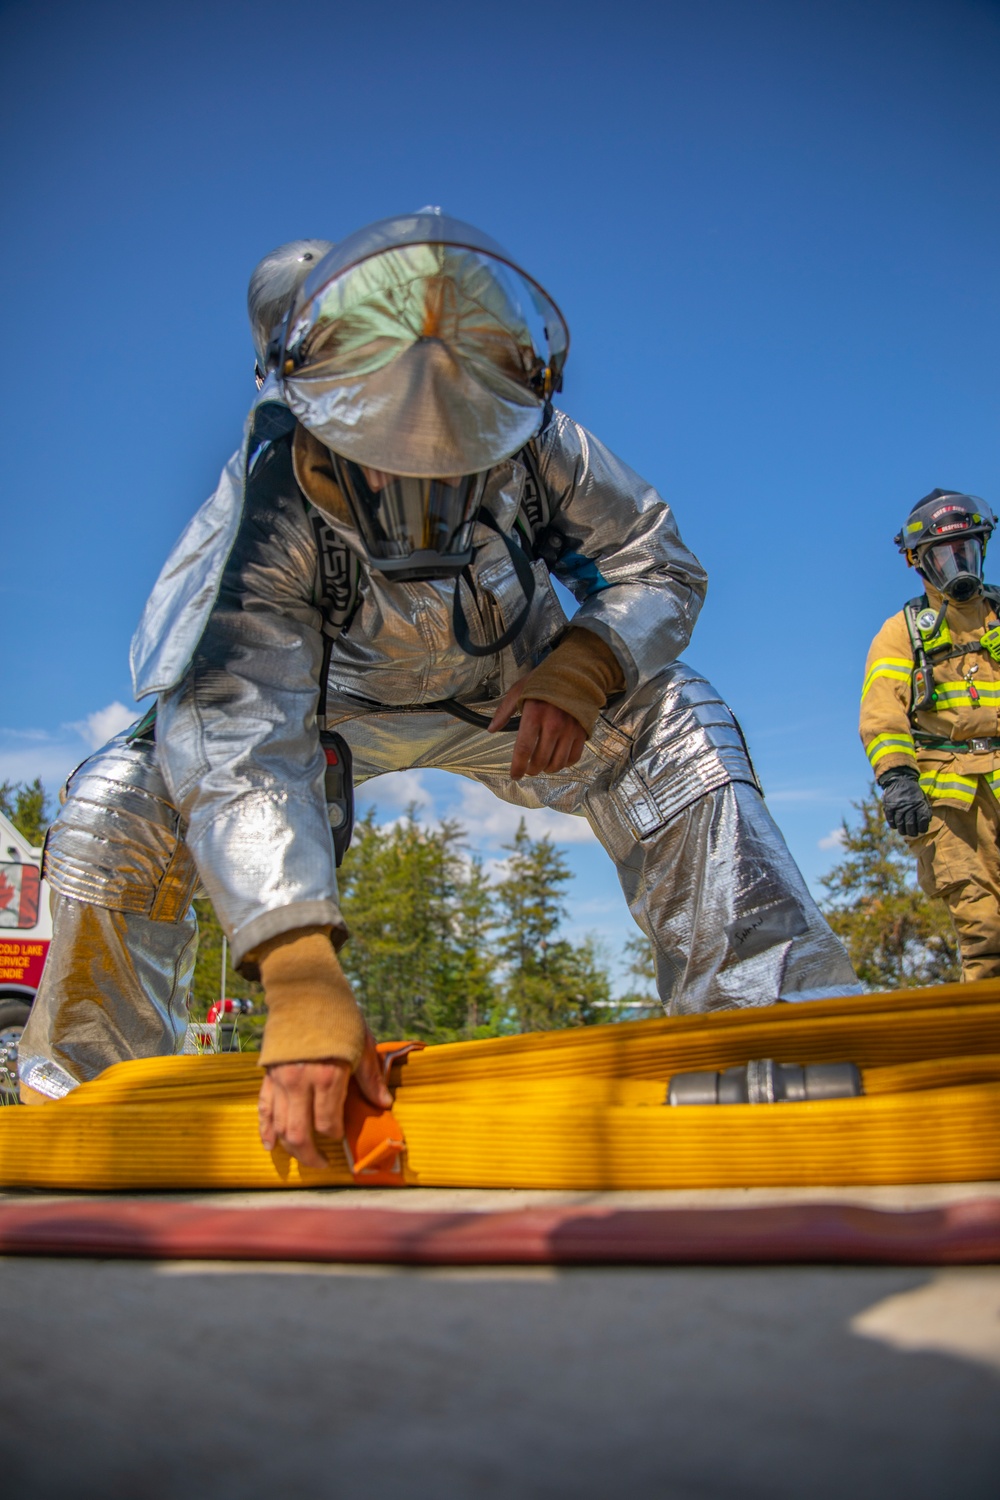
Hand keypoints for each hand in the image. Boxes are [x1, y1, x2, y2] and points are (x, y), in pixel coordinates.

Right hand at [258, 1026, 392, 1168]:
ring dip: (290, 1147)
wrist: (306, 990)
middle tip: (321, 1164)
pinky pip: (264, 1108)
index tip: (341, 1135)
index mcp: (328, 1076)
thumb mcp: (362, 1044)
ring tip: (303, 1157)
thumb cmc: (339, 1016)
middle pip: (298, 1133)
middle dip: (310, 1155)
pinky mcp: (269, 1074)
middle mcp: (300, 1082)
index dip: (335, 1135)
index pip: (327, 1123)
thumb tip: (383, 1104)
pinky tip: (270, 1145)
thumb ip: (370, 1078)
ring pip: (279, 1126)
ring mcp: (281, 1080)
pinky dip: (265, 1129)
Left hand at [488, 687, 587, 780]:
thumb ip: (504, 711)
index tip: (514, 775)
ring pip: (557, 763)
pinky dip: (564, 763)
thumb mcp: (520, 690)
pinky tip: (557, 759)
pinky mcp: (582, 732)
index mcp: (535, 714)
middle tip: (527, 768)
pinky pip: (573, 757)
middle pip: (540, 760)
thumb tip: (491, 729)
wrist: (576, 672)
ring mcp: (570, 729)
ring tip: (541, 765)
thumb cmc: (545, 680)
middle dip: (531, 769)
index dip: (517, 767)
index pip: (523, 749)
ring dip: (547, 769)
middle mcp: (553, 724)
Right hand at [878, 768, 931, 837]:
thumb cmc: (913, 791)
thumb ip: (925, 809)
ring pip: (900, 824)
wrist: (900, 779)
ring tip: (904, 832)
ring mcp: (898, 807)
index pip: (923, 821)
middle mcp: (909, 807)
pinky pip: (891, 820)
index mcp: (920, 804)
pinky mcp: (889, 806)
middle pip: (911, 825)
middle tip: (912, 833)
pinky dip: (893, 825)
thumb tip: (926, 822)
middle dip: (913, 832)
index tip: (922, 830)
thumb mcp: (923, 798)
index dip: (923, 828)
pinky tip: (896, 826)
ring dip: (903, 830)